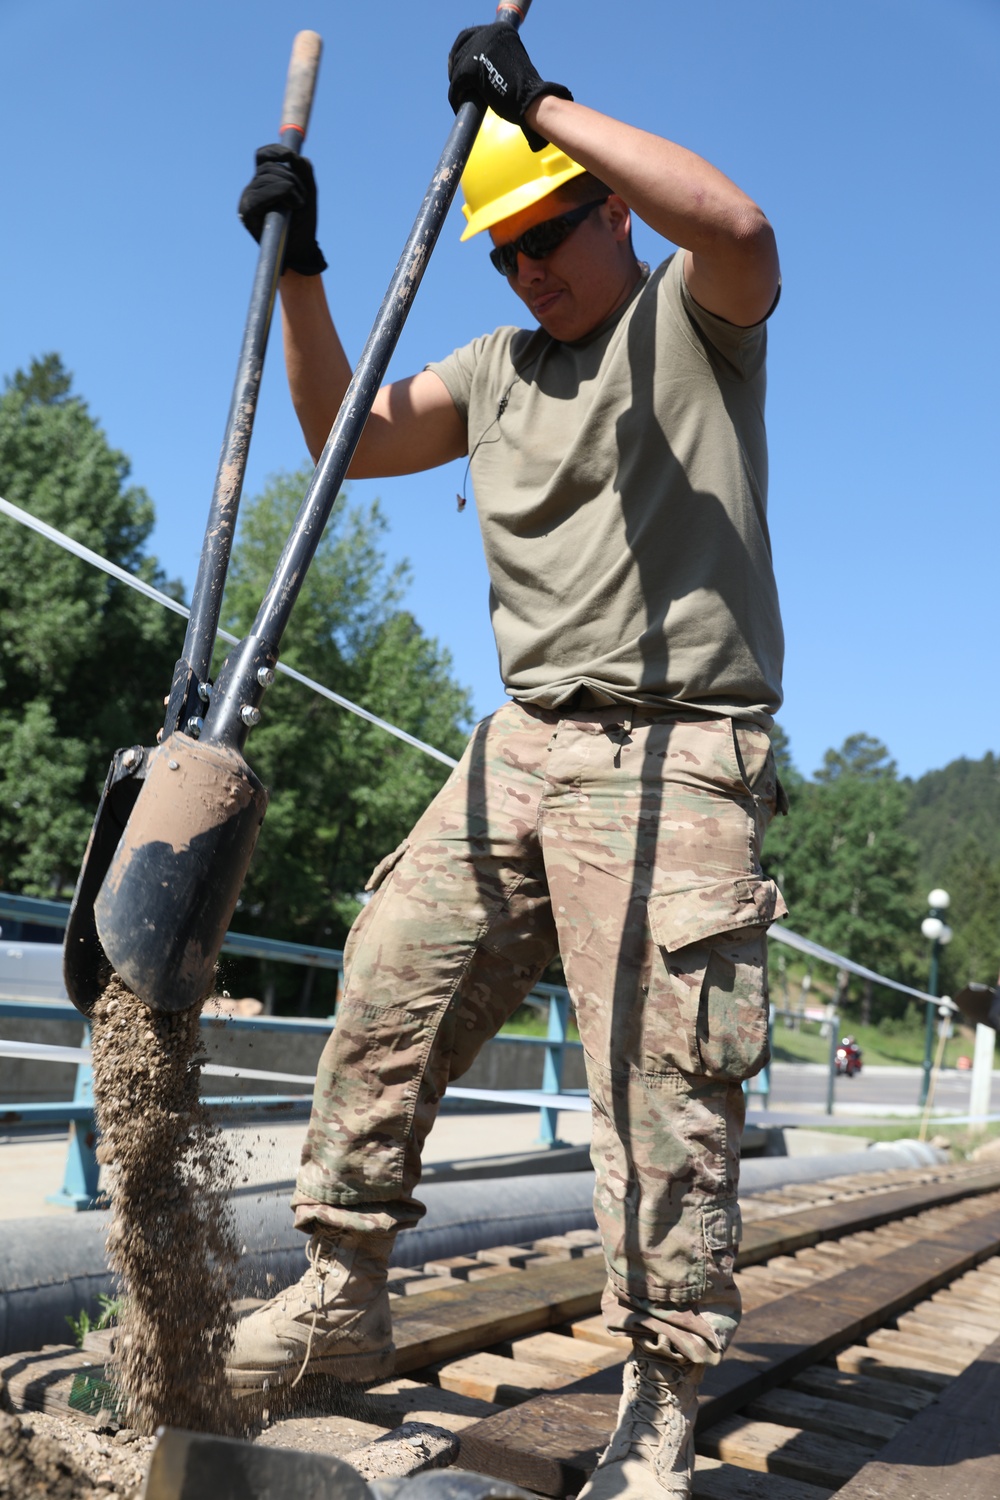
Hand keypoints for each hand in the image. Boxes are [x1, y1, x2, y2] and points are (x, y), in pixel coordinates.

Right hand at [238, 145, 327, 275]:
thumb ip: (304, 171)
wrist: (300, 250)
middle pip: (269, 167)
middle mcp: (251, 189)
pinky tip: (292, 204)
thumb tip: (294, 155)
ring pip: (268, 177)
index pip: (263, 155)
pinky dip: (280, 192)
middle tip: (302, 199)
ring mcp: (247, 200)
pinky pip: (261, 193)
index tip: (291, 155)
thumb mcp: (308, 192)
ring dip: (291, 187)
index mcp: (263, 182)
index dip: (276, 151)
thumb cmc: (303, 223)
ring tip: (298, 206)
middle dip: (293, 178)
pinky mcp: (247, 212)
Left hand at [447, 22, 571, 149]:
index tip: (456, 65)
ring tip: (459, 96)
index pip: (468, 35)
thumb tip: (475, 61)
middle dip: (455, 66)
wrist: (532, 101)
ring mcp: (480, 49)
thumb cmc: (525, 89)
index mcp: (500, 29)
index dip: (459, 51)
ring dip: (455, 84)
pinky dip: (455, 95)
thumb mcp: (510, 60)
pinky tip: (458, 104)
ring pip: (457, 67)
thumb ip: (495, 54)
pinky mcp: (472, 67)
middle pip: (460, 48)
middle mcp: (489, 33)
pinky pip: (456, 83)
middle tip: (454, 82)